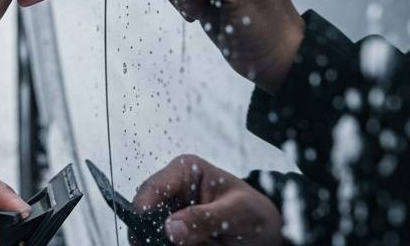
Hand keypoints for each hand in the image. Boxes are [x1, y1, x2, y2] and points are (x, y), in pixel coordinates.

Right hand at [131, 154, 281, 245]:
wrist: (267, 233)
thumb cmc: (254, 212)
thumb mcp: (236, 212)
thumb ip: (205, 218)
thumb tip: (171, 228)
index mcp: (186, 171)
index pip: (155, 186)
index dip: (143, 208)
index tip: (142, 232)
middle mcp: (175, 190)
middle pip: (147, 210)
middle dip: (146, 230)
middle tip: (149, 244)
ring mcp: (174, 213)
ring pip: (151, 230)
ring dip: (155, 240)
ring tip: (168, 245)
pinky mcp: (178, 233)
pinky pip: (163, 241)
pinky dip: (165, 245)